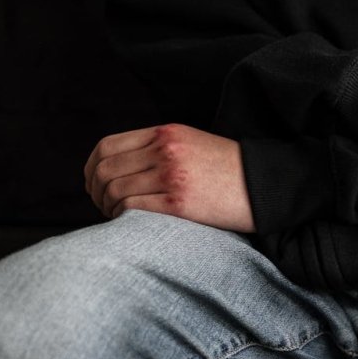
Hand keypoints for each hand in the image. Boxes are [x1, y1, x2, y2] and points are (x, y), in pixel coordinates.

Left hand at [83, 124, 254, 232]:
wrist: (266, 185)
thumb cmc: (230, 171)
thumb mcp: (192, 144)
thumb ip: (158, 149)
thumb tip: (120, 169)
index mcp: (166, 133)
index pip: (107, 146)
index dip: (91, 168)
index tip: (94, 184)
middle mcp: (165, 150)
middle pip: (105, 170)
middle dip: (95, 192)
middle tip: (102, 206)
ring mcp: (172, 175)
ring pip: (114, 191)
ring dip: (107, 208)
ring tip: (116, 217)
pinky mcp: (179, 203)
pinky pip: (131, 209)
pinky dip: (122, 218)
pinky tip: (129, 224)